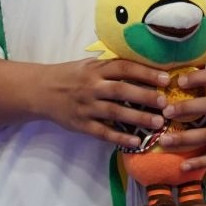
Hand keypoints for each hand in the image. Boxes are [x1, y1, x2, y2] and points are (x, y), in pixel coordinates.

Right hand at [34, 58, 169, 149]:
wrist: (40, 90)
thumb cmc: (71, 75)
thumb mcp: (89, 64)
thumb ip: (112, 66)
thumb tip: (144, 66)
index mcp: (95, 69)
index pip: (124, 68)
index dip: (146, 73)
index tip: (166, 78)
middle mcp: (91, 87)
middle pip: (122, 90)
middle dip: (145, 96)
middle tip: (165, 103)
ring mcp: (86, 106)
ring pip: (115, 112)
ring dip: (138, 118)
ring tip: (158, 123)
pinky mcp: (81, 124)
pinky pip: (102, 132)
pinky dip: (119, 137)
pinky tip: (136, 141)